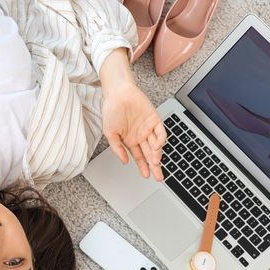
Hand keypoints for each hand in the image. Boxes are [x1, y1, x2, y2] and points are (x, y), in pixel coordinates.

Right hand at [98, 49, 165, 180]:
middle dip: (154, 166)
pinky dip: (160, 140)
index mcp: (130, 140)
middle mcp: (140, 135)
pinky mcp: (154, 119)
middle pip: (150, 154)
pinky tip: (156, 147)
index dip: (143, 167)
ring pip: (156, 145)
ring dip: (157, 155)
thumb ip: (117, 148)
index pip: (139, 157)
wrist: (118, 93)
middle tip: (158, 176)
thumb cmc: (111, 110)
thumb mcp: (109, 133)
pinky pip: (160, 132)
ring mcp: (148, 128)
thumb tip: (124, 161)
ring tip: (156, 162)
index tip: (147, 176)